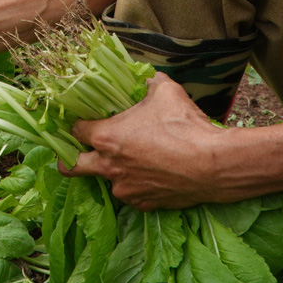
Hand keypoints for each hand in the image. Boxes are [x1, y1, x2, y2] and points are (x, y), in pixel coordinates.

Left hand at [66, 74, 231, 208]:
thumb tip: (147, 78)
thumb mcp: (166, 91)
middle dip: (69, 160)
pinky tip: (153, 174)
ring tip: (134, 160)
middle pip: (73, 167)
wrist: (213, 165)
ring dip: (114, 171)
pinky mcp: (143, 204)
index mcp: (108, 137)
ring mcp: (126, 188)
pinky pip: (133, 194)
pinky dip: (138, 185)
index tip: (83, 122)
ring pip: (108, 181)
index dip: (78, 124)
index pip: (77, 130)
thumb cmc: (186, 126)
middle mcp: (110, 166)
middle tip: (74, 154)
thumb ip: (149, 83)